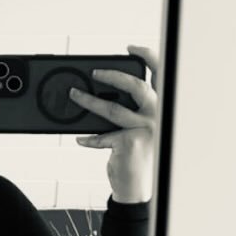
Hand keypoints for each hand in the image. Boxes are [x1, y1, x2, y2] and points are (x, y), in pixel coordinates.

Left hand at [68, 44, 159, 203]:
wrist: (137, 187)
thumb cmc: (136, 154)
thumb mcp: (138, 128)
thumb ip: (130, 110)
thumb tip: (101, 92)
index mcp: (161, 107)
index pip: (160, 75)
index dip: (148, 56)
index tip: (131, 48)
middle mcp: (157, 116)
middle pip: (135, 86)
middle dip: (113, 75)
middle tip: (94, 73)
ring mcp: (145, 129)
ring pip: (112, 109)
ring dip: (88, 101)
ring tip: (75, 96)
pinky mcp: (130, 143)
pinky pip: (102, 136)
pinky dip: (89, 138)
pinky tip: (80, 138)